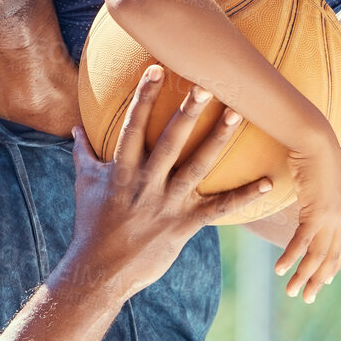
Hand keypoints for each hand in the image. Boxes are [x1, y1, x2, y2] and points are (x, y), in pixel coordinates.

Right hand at [65, 65, 271, 302]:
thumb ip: (84, 153)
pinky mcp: (183, 225)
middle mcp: (146, 183)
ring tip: (237, 115)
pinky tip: (265, 182)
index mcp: (121, 170)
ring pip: (197, 167)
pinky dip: (243, 196)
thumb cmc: (91, 225)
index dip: (143, 97)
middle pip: (170, 142)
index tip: (156, 69)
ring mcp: (166, 204)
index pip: (133, 126)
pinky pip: (218, 209)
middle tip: (207, 85)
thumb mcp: (86, 185)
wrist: (99, 271)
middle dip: (188, 112)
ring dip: (218, 140)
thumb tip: (75, 127)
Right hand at [277, 141, 340, 303]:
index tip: (325, 281)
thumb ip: (319, 194)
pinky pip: (301, 242)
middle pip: (330, 258)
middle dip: (318, 281)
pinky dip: (291, 258)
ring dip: (303, 277)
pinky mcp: (315, 212)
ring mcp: (330, 216)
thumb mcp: (320, 179)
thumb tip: (312, 197)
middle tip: (307, 298)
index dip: (333, 267)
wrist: (314, 139)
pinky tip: (280, 270)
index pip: (340, 247)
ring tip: (292, 292)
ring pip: (316, 256)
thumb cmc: (313, 154)